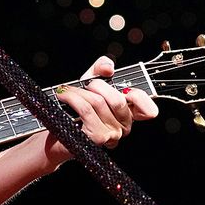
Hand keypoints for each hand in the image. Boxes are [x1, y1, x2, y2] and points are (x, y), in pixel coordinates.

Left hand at [44, 55, 159, 165]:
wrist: (56, 127)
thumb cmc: (75, 107)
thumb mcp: (90, 83)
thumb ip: (101, 69)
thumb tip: (108, 67)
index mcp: (128, 114)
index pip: (149, 111)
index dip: (139, 97)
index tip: (124, 90)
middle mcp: (123, 127)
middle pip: (118, 100)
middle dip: (97, 85)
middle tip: (86, 85)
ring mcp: (111, 135)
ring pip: (98, 103)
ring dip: (78, 92)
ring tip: (67, 91)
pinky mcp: (96, 138)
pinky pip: (85, 109)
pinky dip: (71, 98)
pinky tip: (63, 96)